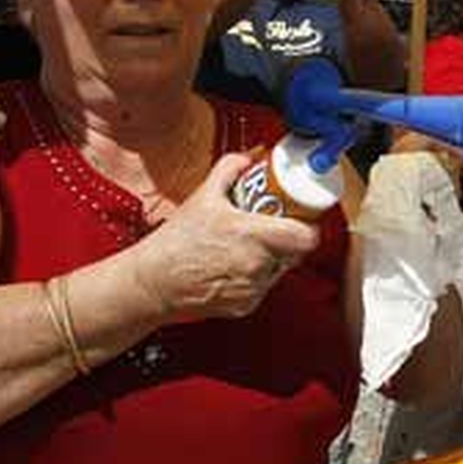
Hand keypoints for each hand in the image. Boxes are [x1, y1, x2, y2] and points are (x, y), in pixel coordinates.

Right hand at [123, 153, 320, 321]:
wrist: (154, 281)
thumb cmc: (176, 242)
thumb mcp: (203, 196)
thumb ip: (230, 169)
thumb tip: (250, 157)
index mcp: (253, 235)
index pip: (306, 237)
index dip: (308, 227)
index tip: (301, 217)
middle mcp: (257, 264)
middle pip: (295, 252)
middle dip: (287, 239)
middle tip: (273, 226)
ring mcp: (253, 288)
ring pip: (279, 269)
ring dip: (272, 258)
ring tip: (249, 245)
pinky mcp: (245, 305)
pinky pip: (263, 286)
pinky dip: (255, 276)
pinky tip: (234, 265)